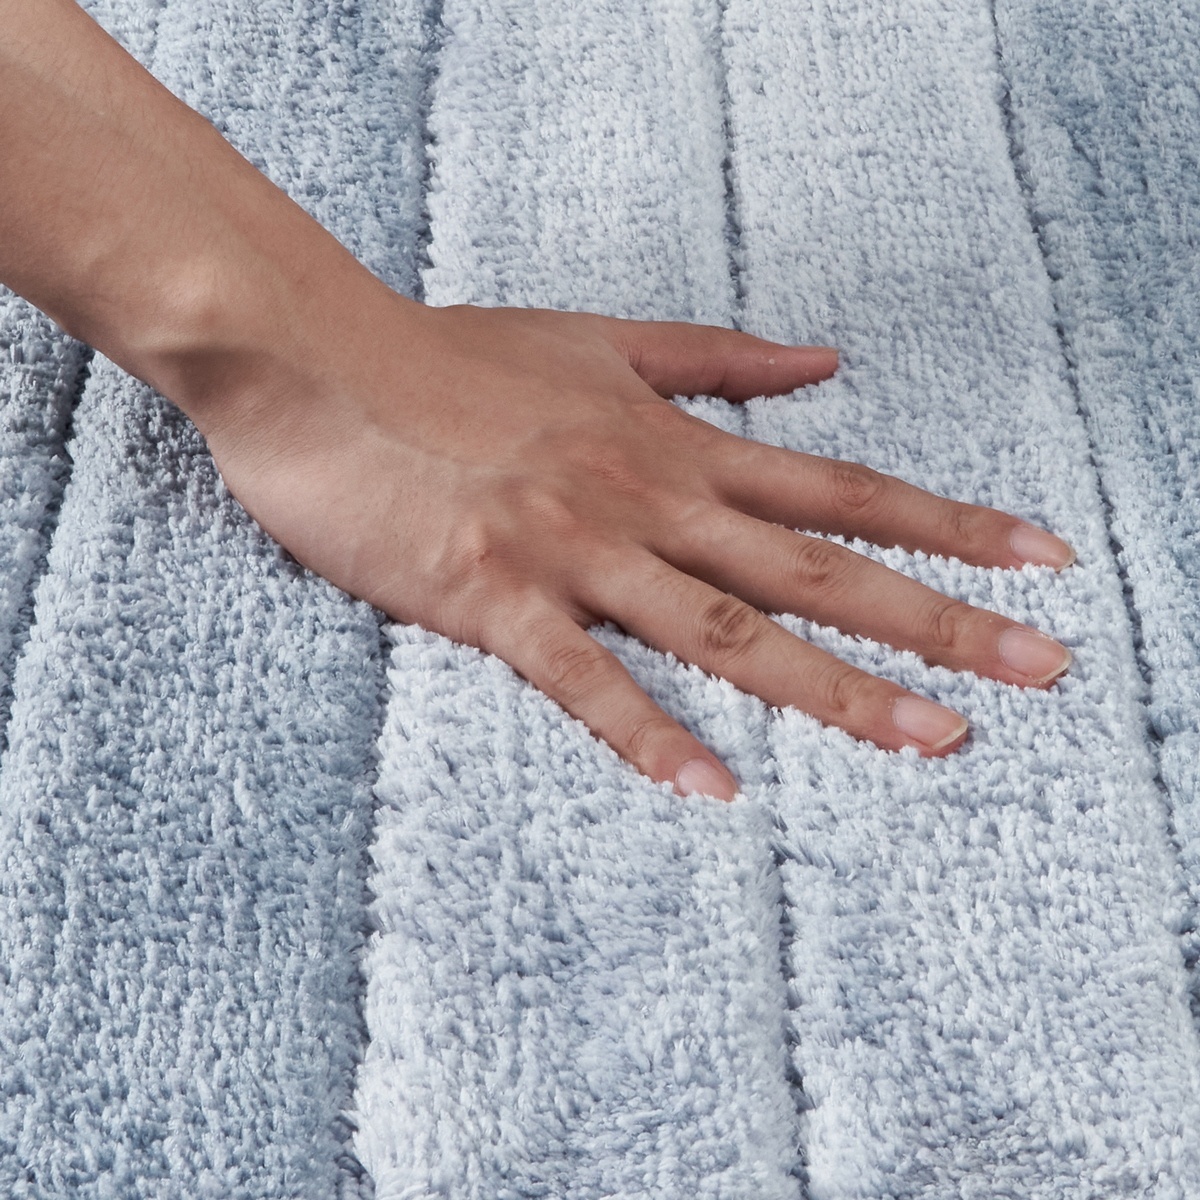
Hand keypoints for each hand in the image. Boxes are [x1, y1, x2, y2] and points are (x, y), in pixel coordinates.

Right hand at [195, 289, 1075, 801]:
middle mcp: (645, 499)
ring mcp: (573, 550)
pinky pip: (581, 678)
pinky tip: (711, 791)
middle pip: (814, 569)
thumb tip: (823, 362)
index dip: (946, 524)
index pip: (838, 488)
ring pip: (724, 630)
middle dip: (935, 619)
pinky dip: (645, 732)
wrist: (317, 356)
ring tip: (931, 739)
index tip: (1040, 558)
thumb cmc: (452, 354)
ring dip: (833, 688)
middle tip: (1041, 667)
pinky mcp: (490, 594)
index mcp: (671, 444)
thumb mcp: (598, 340)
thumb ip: (715, 357)